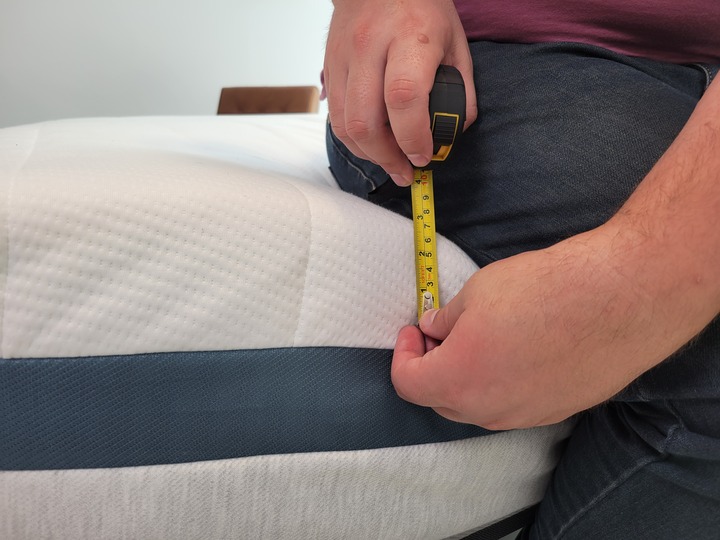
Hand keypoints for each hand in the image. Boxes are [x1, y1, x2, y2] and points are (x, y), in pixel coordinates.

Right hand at [324, 0, 476, 185]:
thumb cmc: (422, 8)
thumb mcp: (455, 41)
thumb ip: (461, 88)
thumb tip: (452, 132)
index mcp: (410, 38)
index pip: (403, 97)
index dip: (413, 137)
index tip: (424, 156)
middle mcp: (370, 47)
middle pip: (365, 121)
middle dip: (386, 157)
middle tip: (405, 171)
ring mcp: (343, 56)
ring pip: (344, 124)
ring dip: (367, 153)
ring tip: (390, 161)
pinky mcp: (328, 65)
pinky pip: (334, 115)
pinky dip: (353, 138)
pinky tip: (372, 143)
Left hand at [391, 224, 711, 429]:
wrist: (621, 298)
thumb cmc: (545, 289)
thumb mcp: (478, 291)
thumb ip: (446, 318)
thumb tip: (433, 329)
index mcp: (458, 379)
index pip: (408, 384)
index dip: (402, 355)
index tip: (413, 331)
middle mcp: (488, 409)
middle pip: (440, 400)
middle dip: (432, 368)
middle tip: (441, 334)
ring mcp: (525, 416)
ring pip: (477, 406)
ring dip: (466, 379)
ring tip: (480, 340)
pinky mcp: (556, 412)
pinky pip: (512, 405)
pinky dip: (500, 384)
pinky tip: (517, 351)